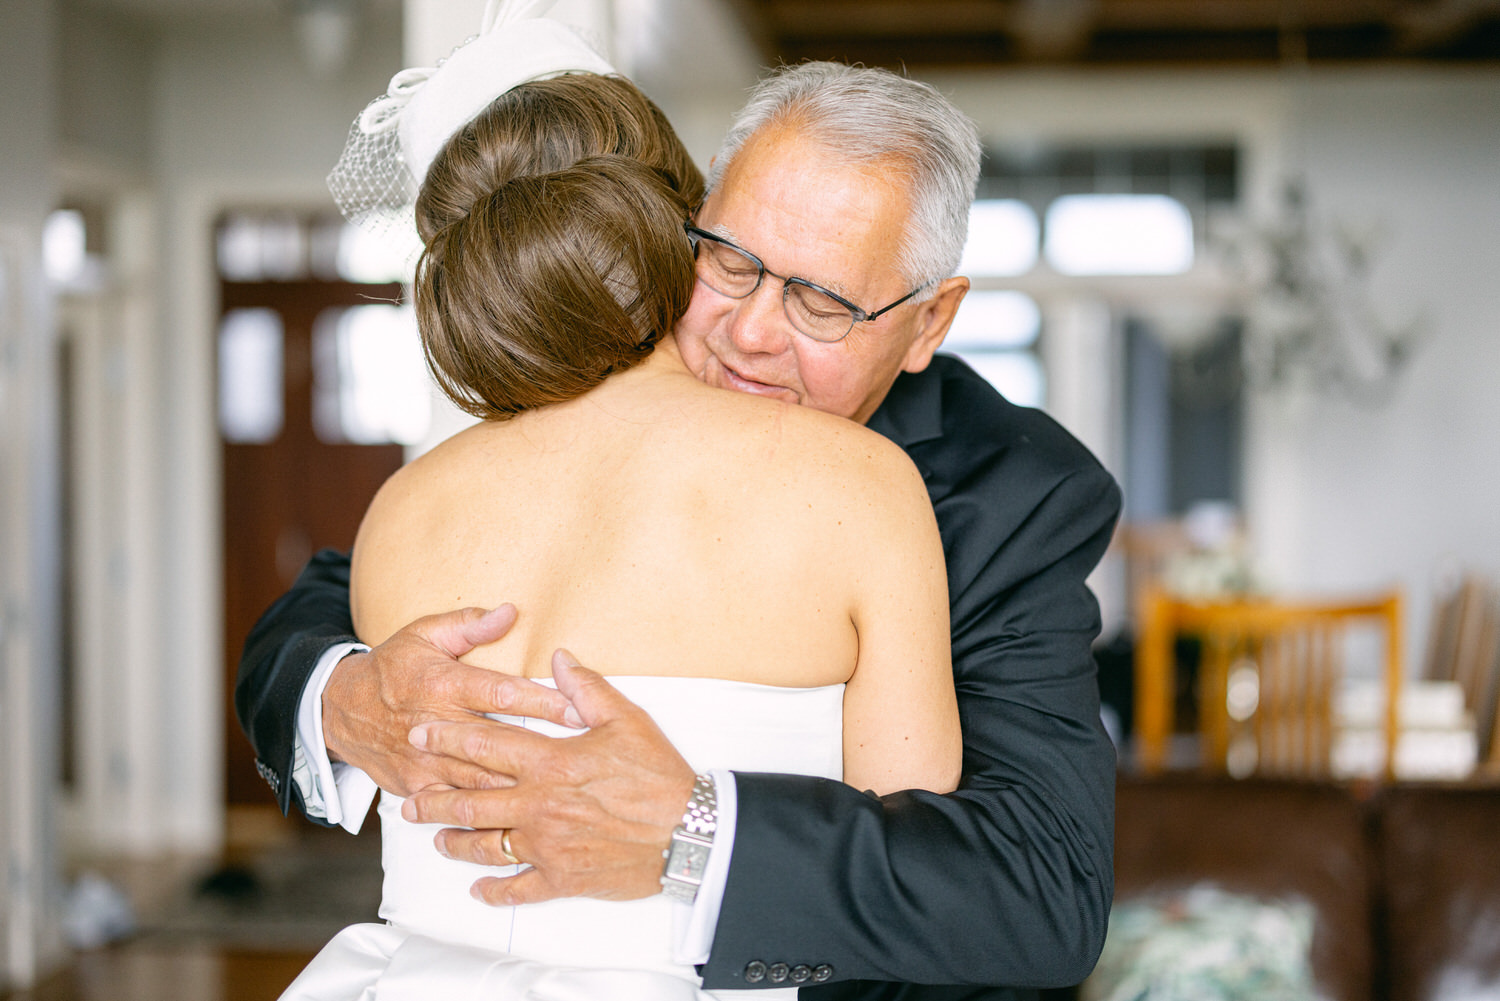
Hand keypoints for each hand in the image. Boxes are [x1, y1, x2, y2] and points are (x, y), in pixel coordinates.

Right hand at [322, 605, 579, 796]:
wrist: (340, 709)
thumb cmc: (393, 667)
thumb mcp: (425, 634)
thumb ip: (469, 625)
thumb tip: (509, 612)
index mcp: (443, 684)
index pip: (501, 693)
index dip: (541, 702)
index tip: (578, 709)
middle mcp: (435, 724)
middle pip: (497, 742)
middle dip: (541, 751)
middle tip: (583, 758)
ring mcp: (425, 761)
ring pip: (478, 781)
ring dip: (519, 790)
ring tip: (560, 795)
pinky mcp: (416, 787)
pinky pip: (454, 807)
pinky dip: (483, 817)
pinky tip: (518, 824)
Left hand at [402, 650, 695, 905]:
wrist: (689, 833)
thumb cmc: (659, 777)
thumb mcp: (626, 719)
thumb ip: (585, 688)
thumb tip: (558, 659)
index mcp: (550, 762)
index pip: (485, 745)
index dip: (448, 737)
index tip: (421, 733)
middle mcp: (539, 805)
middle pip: (470, 801)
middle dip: (434, 799)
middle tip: (410, 798)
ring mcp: (546, 845)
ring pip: (485, 845)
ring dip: (455, 842)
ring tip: (435, 838)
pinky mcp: (562, 877)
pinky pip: (518, 888)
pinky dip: (495, 890)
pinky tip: (479, 889)